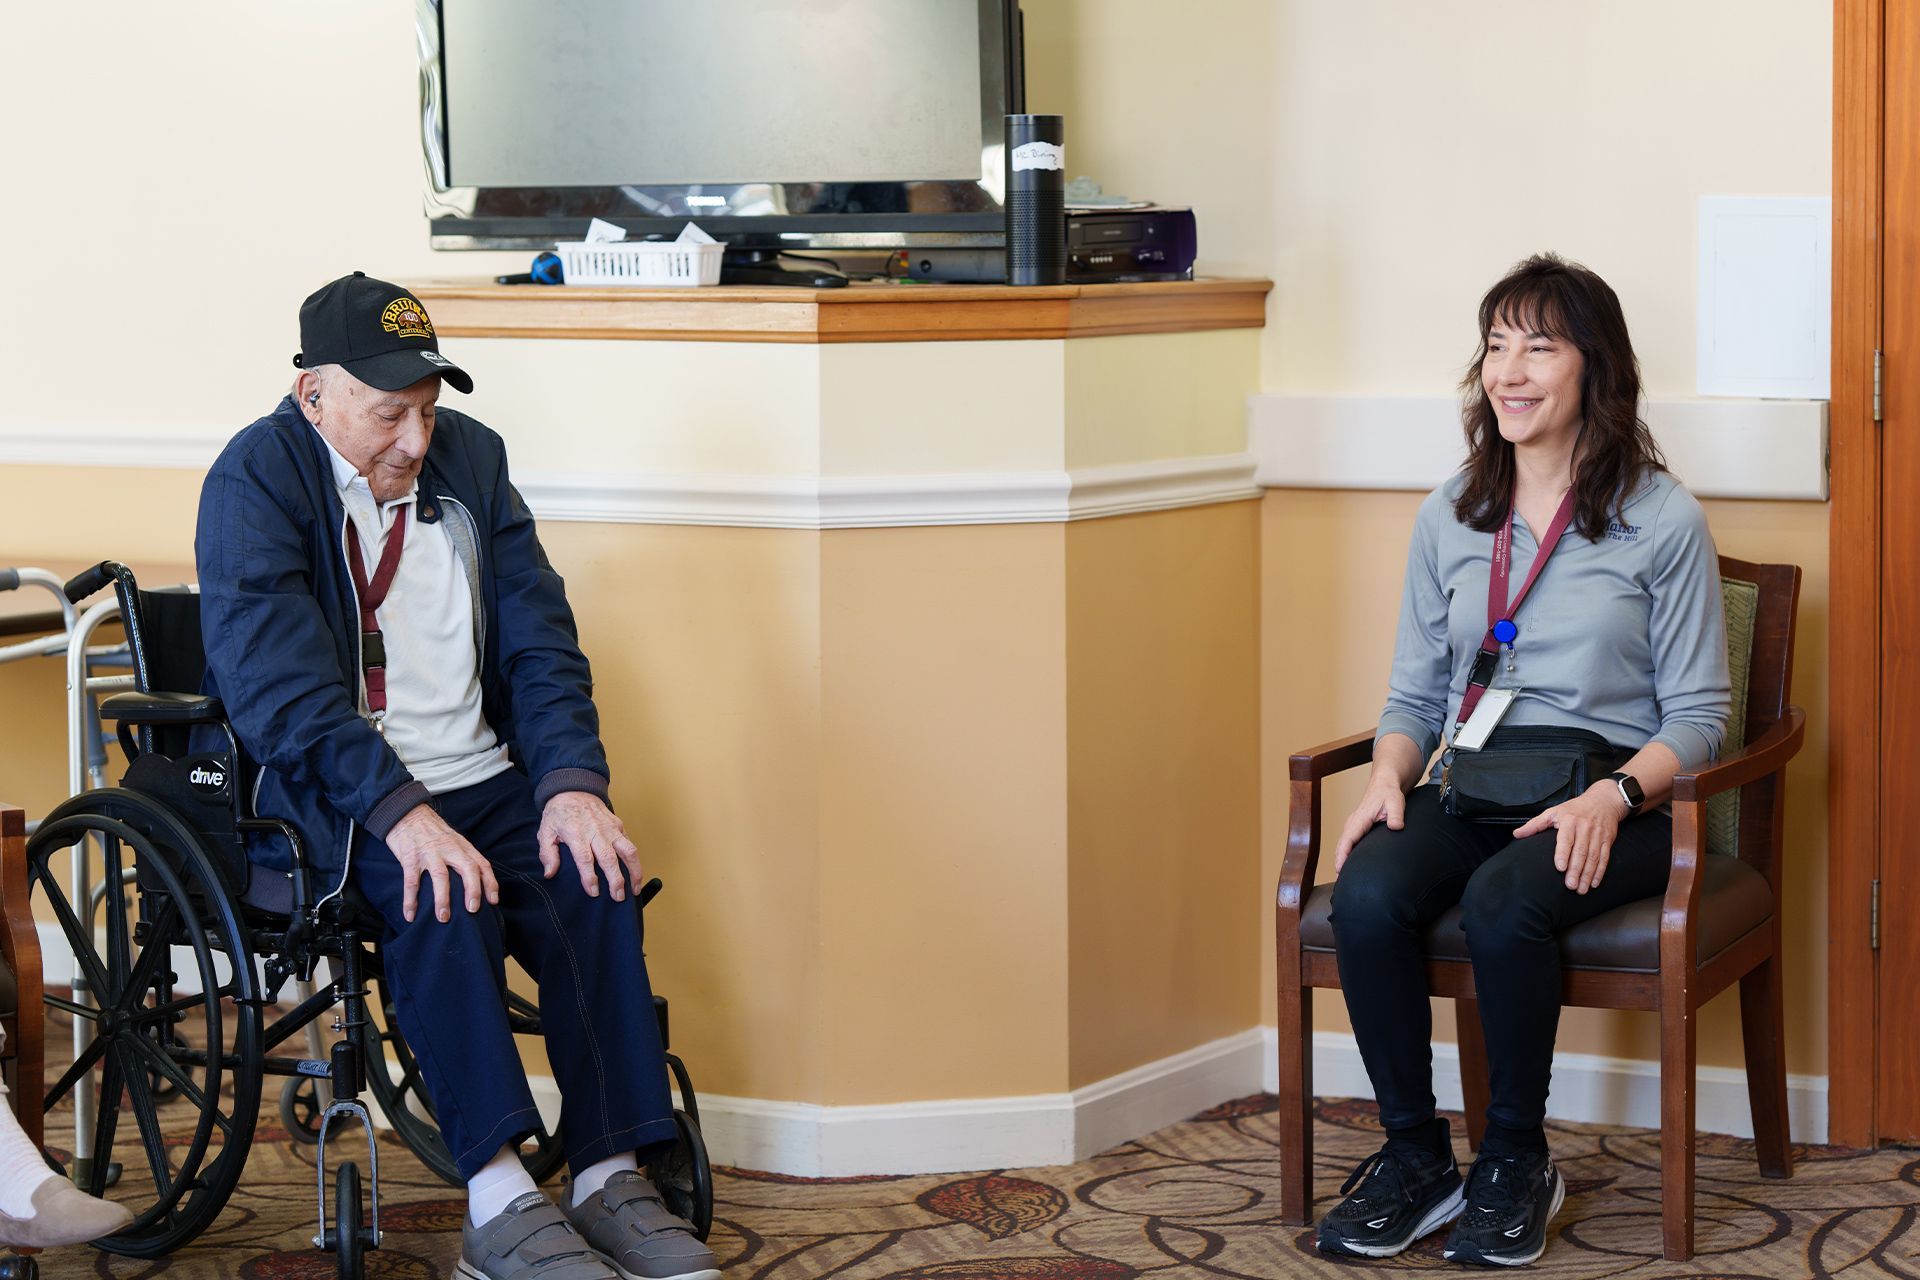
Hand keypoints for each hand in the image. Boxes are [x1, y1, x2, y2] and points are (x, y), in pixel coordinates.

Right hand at [384, 804, 499, 922]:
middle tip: (472, 910)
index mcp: (461, 846)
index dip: (490, 883)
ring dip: (442, 899)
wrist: (406, 813)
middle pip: (467, 869)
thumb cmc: (431, 831)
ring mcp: (429, 853)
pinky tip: (410, 915)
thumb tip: (473, 883)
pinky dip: (410, 900)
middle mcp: (449, 849)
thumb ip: (462, 857)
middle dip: (472, 891)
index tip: (493, 900)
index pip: (482, 864)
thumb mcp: (453, 840)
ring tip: (443, 918)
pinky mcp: (410, 858)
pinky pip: (412, 881)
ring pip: (440, 877)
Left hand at [539, 791, 642, 901]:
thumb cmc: (559, 813)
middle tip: (618, 897)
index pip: (585, 859)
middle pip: (609, 858)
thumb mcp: (545, 831)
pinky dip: (634, 859)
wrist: (574, 789)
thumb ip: (547, 854)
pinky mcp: (619, 825)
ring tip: (635, 888)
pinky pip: (629, 843)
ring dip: (634, 870)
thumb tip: (550, 873)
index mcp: (576, 834)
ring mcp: (610, 828)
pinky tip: (635, 872)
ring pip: (628, 850)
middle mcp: (596, 832)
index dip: (590, 877)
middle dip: (616, 880)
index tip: (594, 892)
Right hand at [1332, 775, 1408, 875]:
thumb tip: (1396, 826)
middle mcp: (1352, 823)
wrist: (1385, 783)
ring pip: (1343, 846)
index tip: (1339, 870)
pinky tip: (1350, 865)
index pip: (1347, 840)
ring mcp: (1353, 826)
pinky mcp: (1357, 828)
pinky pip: (1348, 843)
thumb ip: (1396, 814)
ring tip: (1343, 878)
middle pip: (1341, 846)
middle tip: (1341, 882)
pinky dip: (1346, 854)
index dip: (1342, 856)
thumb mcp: (1396, 801)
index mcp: (1359, 819)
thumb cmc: (1389, 792)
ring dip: (1341, 860)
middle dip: (1339, 863)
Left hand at [1512, 783, 1629, 893]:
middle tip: (1570, 886)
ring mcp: (1597, 835)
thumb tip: (1516, 834)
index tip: (1560, 868)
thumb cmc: (1574, 809)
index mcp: (1569, 821)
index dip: (1563, 853)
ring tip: (1581, 889)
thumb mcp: (1553, 812)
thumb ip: (1535, 824)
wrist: (1603, 801)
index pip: (1566, 839)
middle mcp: (1584, 828)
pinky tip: (1594, 883)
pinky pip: (1604, 858)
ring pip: (1593, 857)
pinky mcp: (1607, 840)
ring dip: (1587, 875)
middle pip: (1580, 851)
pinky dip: (1600, 872)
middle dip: (1575, 870)